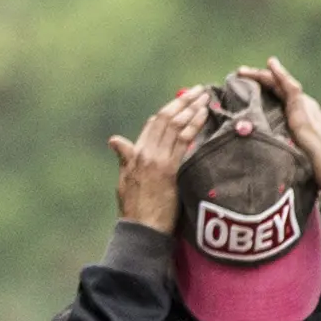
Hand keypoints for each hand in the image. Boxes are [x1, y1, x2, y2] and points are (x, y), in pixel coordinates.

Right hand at [109, 83, 214, 230]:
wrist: (140, 231)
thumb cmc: (134, 210)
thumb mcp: (124, 181)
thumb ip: (124, 158)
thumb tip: (115, 140)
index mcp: (135, 154)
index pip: (153, 123)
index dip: (170, 109)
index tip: (183, 99)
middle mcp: (146, 153)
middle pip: (167, 119)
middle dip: (184, 101)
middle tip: (199, 90)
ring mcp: (158, 161)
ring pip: (176, 126)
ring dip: (192, 108)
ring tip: (205, 97)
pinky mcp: (171, 170)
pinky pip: (184, 141)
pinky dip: (194, 124)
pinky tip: (204, 115)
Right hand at [241, 61, 320, 197]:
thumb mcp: (307, 133)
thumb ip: (298, 107)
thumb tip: (289, 85)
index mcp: (307, 109)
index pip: (287, 85)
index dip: (272, 74)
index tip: (259, 64)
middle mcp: (309, 111)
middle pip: (285, 89)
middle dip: (265, 80)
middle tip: (243, 75)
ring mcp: (311, 122)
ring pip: (286, 100)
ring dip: (269, 91)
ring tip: (252, 88)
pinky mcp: (310, 134)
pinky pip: (290, 112)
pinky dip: (276, 104)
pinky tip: (271, 112)